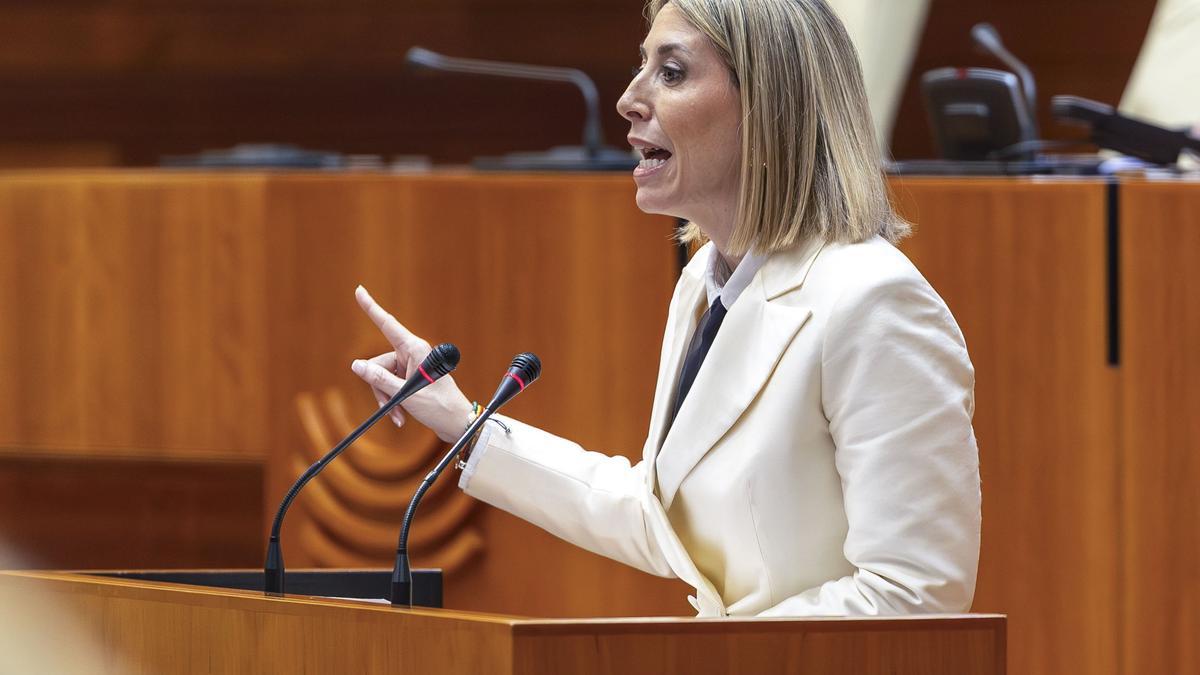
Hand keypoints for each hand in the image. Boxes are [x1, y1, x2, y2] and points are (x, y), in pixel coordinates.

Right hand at [351, 285, 473, 442]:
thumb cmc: (439, 407)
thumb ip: (379, 380)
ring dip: (388, 398)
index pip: (388, 324)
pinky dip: (394, 402)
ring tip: (399, 415)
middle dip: (380, 387)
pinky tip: (401, 417)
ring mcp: (413, 367)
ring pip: (384, 378)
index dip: (371, 308)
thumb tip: (357, 365)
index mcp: (415, 349)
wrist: (457, 424)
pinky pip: (392, 386)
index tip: (359, 290)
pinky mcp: (413, 379)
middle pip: (380, 364)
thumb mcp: (406, 394)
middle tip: (391, 406)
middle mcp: (413, 354)